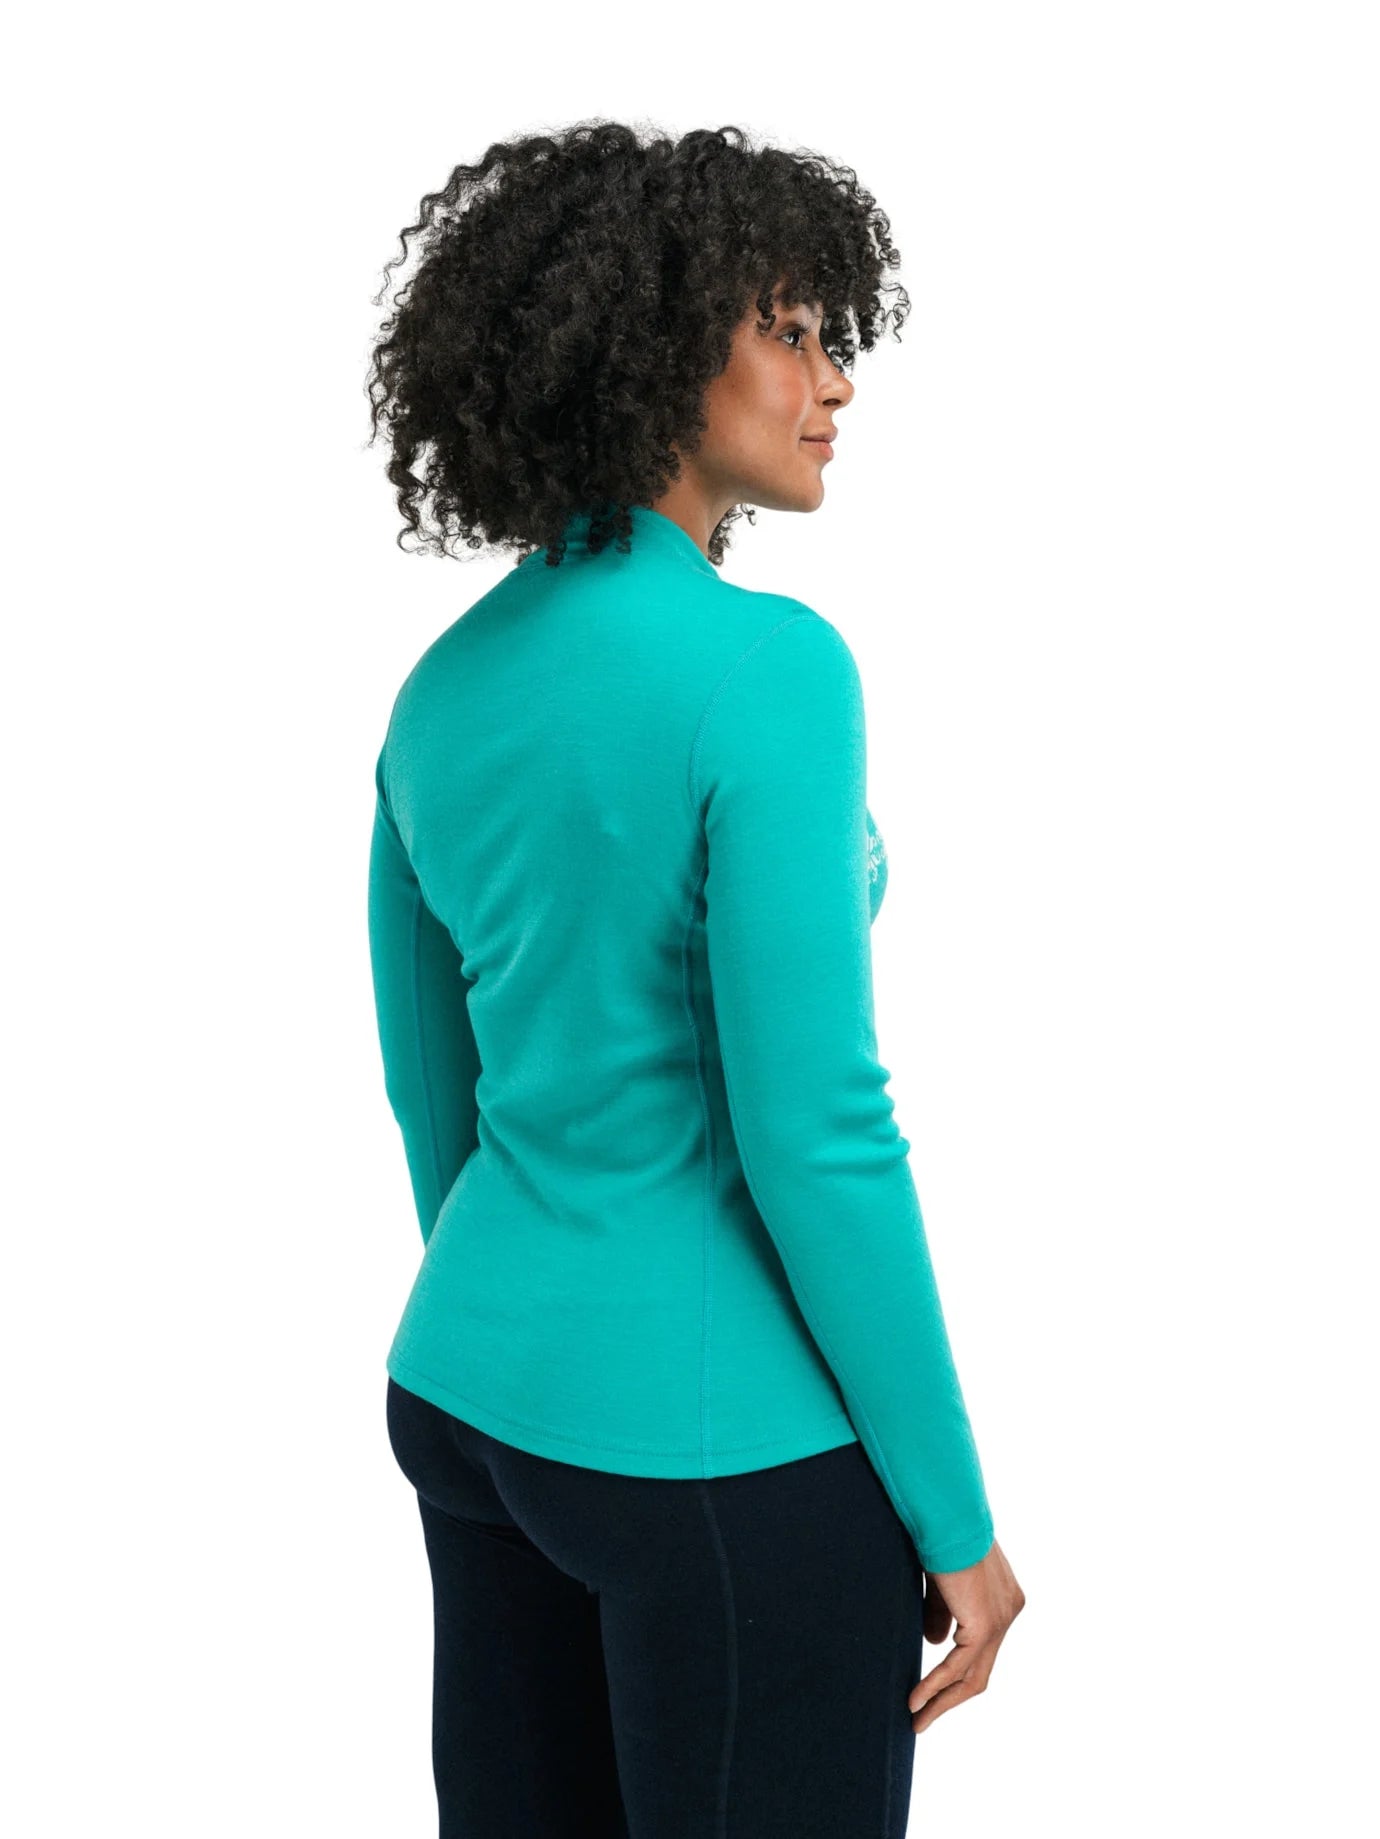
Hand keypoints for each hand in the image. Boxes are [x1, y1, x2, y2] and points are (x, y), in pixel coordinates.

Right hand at [908, 1537, 1023, 1734]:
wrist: (947, 1515)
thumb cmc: (940, 1535)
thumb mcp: (942, 1582)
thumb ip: (941, 1613)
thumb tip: (934, 1644)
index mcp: (1004, 1597)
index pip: (981, 1646)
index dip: (955, 1669)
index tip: (931, 1688)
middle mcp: (1009, 1610)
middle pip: (981, 1668)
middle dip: (950, 1696)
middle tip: (923, 1716)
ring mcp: (1002, 1620)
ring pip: (972, 1675)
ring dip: (942, 1700)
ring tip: (917, 1719)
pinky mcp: (985, 1625)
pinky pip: (958, 1666)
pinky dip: (936, 1685)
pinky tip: (916, 1700)